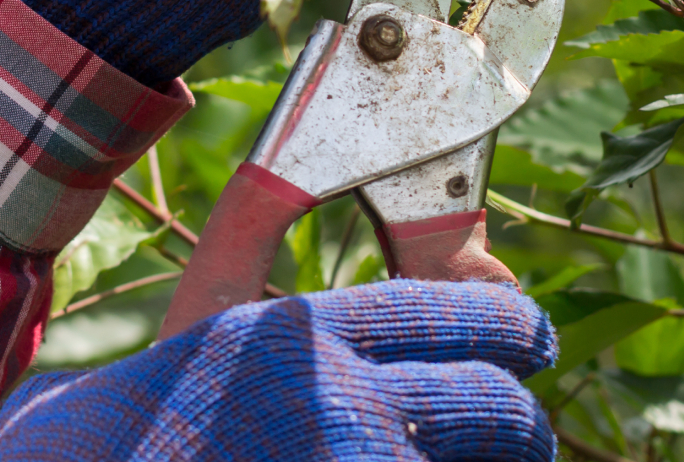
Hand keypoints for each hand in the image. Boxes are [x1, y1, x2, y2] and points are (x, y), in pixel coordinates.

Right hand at [0, 280, 556, 461]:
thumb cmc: (153, 398)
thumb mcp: (216, 304)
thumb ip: (303, 242)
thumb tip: (462, 251)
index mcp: (310, 332)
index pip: (470, 317)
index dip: (517, 328)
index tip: (529, 337)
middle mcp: (342, 409)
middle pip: (499, 409)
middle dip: (519, 418)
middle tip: (516, 422)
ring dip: (476, 460)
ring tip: (447, 452)